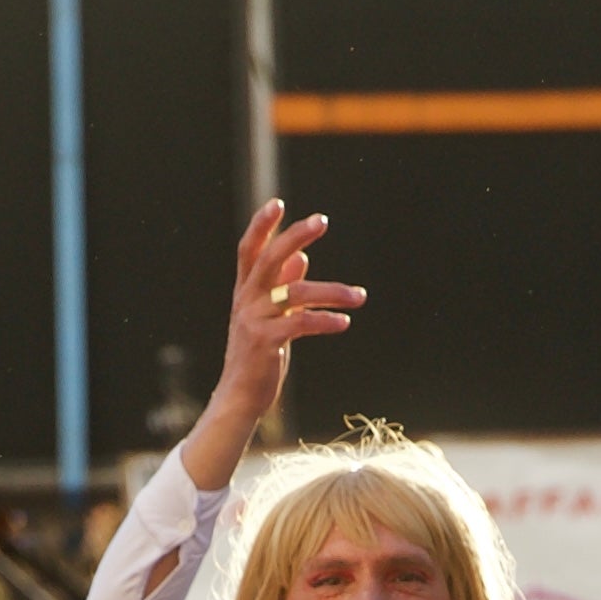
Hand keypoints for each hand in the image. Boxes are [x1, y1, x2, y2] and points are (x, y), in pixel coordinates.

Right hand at [178, 203, 364, 490]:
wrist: (240, 396)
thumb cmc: (257, 356)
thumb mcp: (268, 318)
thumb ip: (282, 288)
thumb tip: (300, 259)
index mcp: (246, 292)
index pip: (249, 250)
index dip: (261, 226)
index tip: (277, 203)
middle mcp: (246, 301)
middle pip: (269, 258)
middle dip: (295, 235)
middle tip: (322, 220)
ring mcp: (254, 321)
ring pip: (297, 293)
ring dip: (333, 291)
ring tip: (360, 296)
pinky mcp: (267, 343)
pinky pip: (301, 323)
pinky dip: (326, 320)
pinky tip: (345, 322)